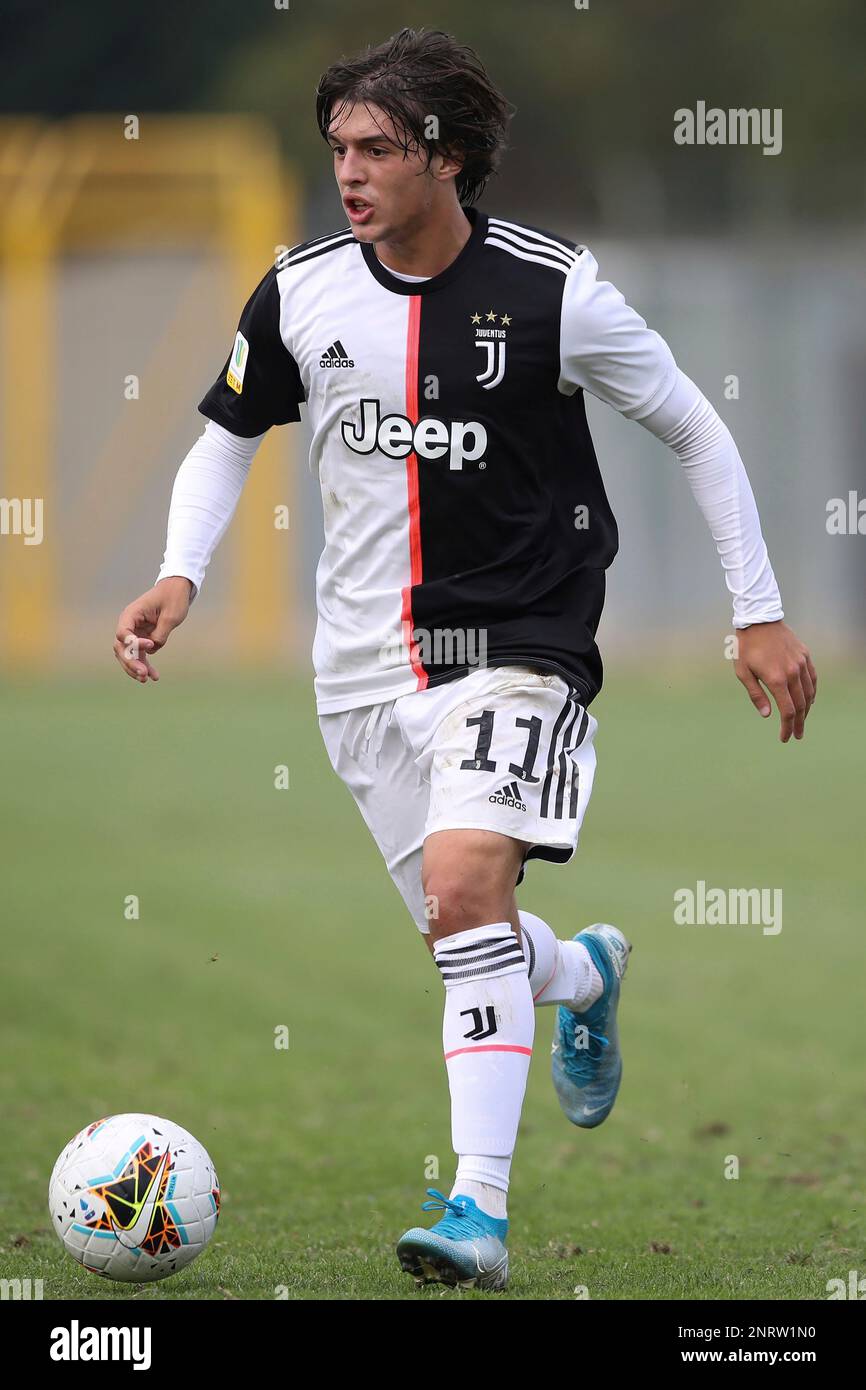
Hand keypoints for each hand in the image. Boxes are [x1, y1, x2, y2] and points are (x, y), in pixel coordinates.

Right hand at [113, 577, 192, 683]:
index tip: (150, 645)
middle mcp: (129, 624)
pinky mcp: (142, 639)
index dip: (133, 643)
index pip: (123, 633)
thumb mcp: (171, 616)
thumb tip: (152, 650)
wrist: (176, 590)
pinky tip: (154, 677)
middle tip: (143, 674)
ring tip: (146, 679)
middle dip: (131, 662)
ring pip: (129, 655)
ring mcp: (134, 632)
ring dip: (136, 668)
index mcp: (131, 614)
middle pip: (121, 648)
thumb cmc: (173, 598)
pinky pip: (140, 655)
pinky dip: (145, 665)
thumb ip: (160, 634)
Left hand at [734, 620, 816, 741]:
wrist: (759, 620)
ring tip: (801, 721)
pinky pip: (812, 678)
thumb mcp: (743, 672)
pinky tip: (809, 700)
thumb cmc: (746, 647)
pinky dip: (812, 692)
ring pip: (809, 693)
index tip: (785, 737)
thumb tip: (766, 715)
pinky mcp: (804, 656)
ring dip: (806, 710)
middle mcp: (792, 672)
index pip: (787, 710)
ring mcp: (800, 664)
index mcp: (776, 679)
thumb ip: (756, 695)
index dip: (787, 727)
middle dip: (799, 723)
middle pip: (801, 705)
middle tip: (797, 735)